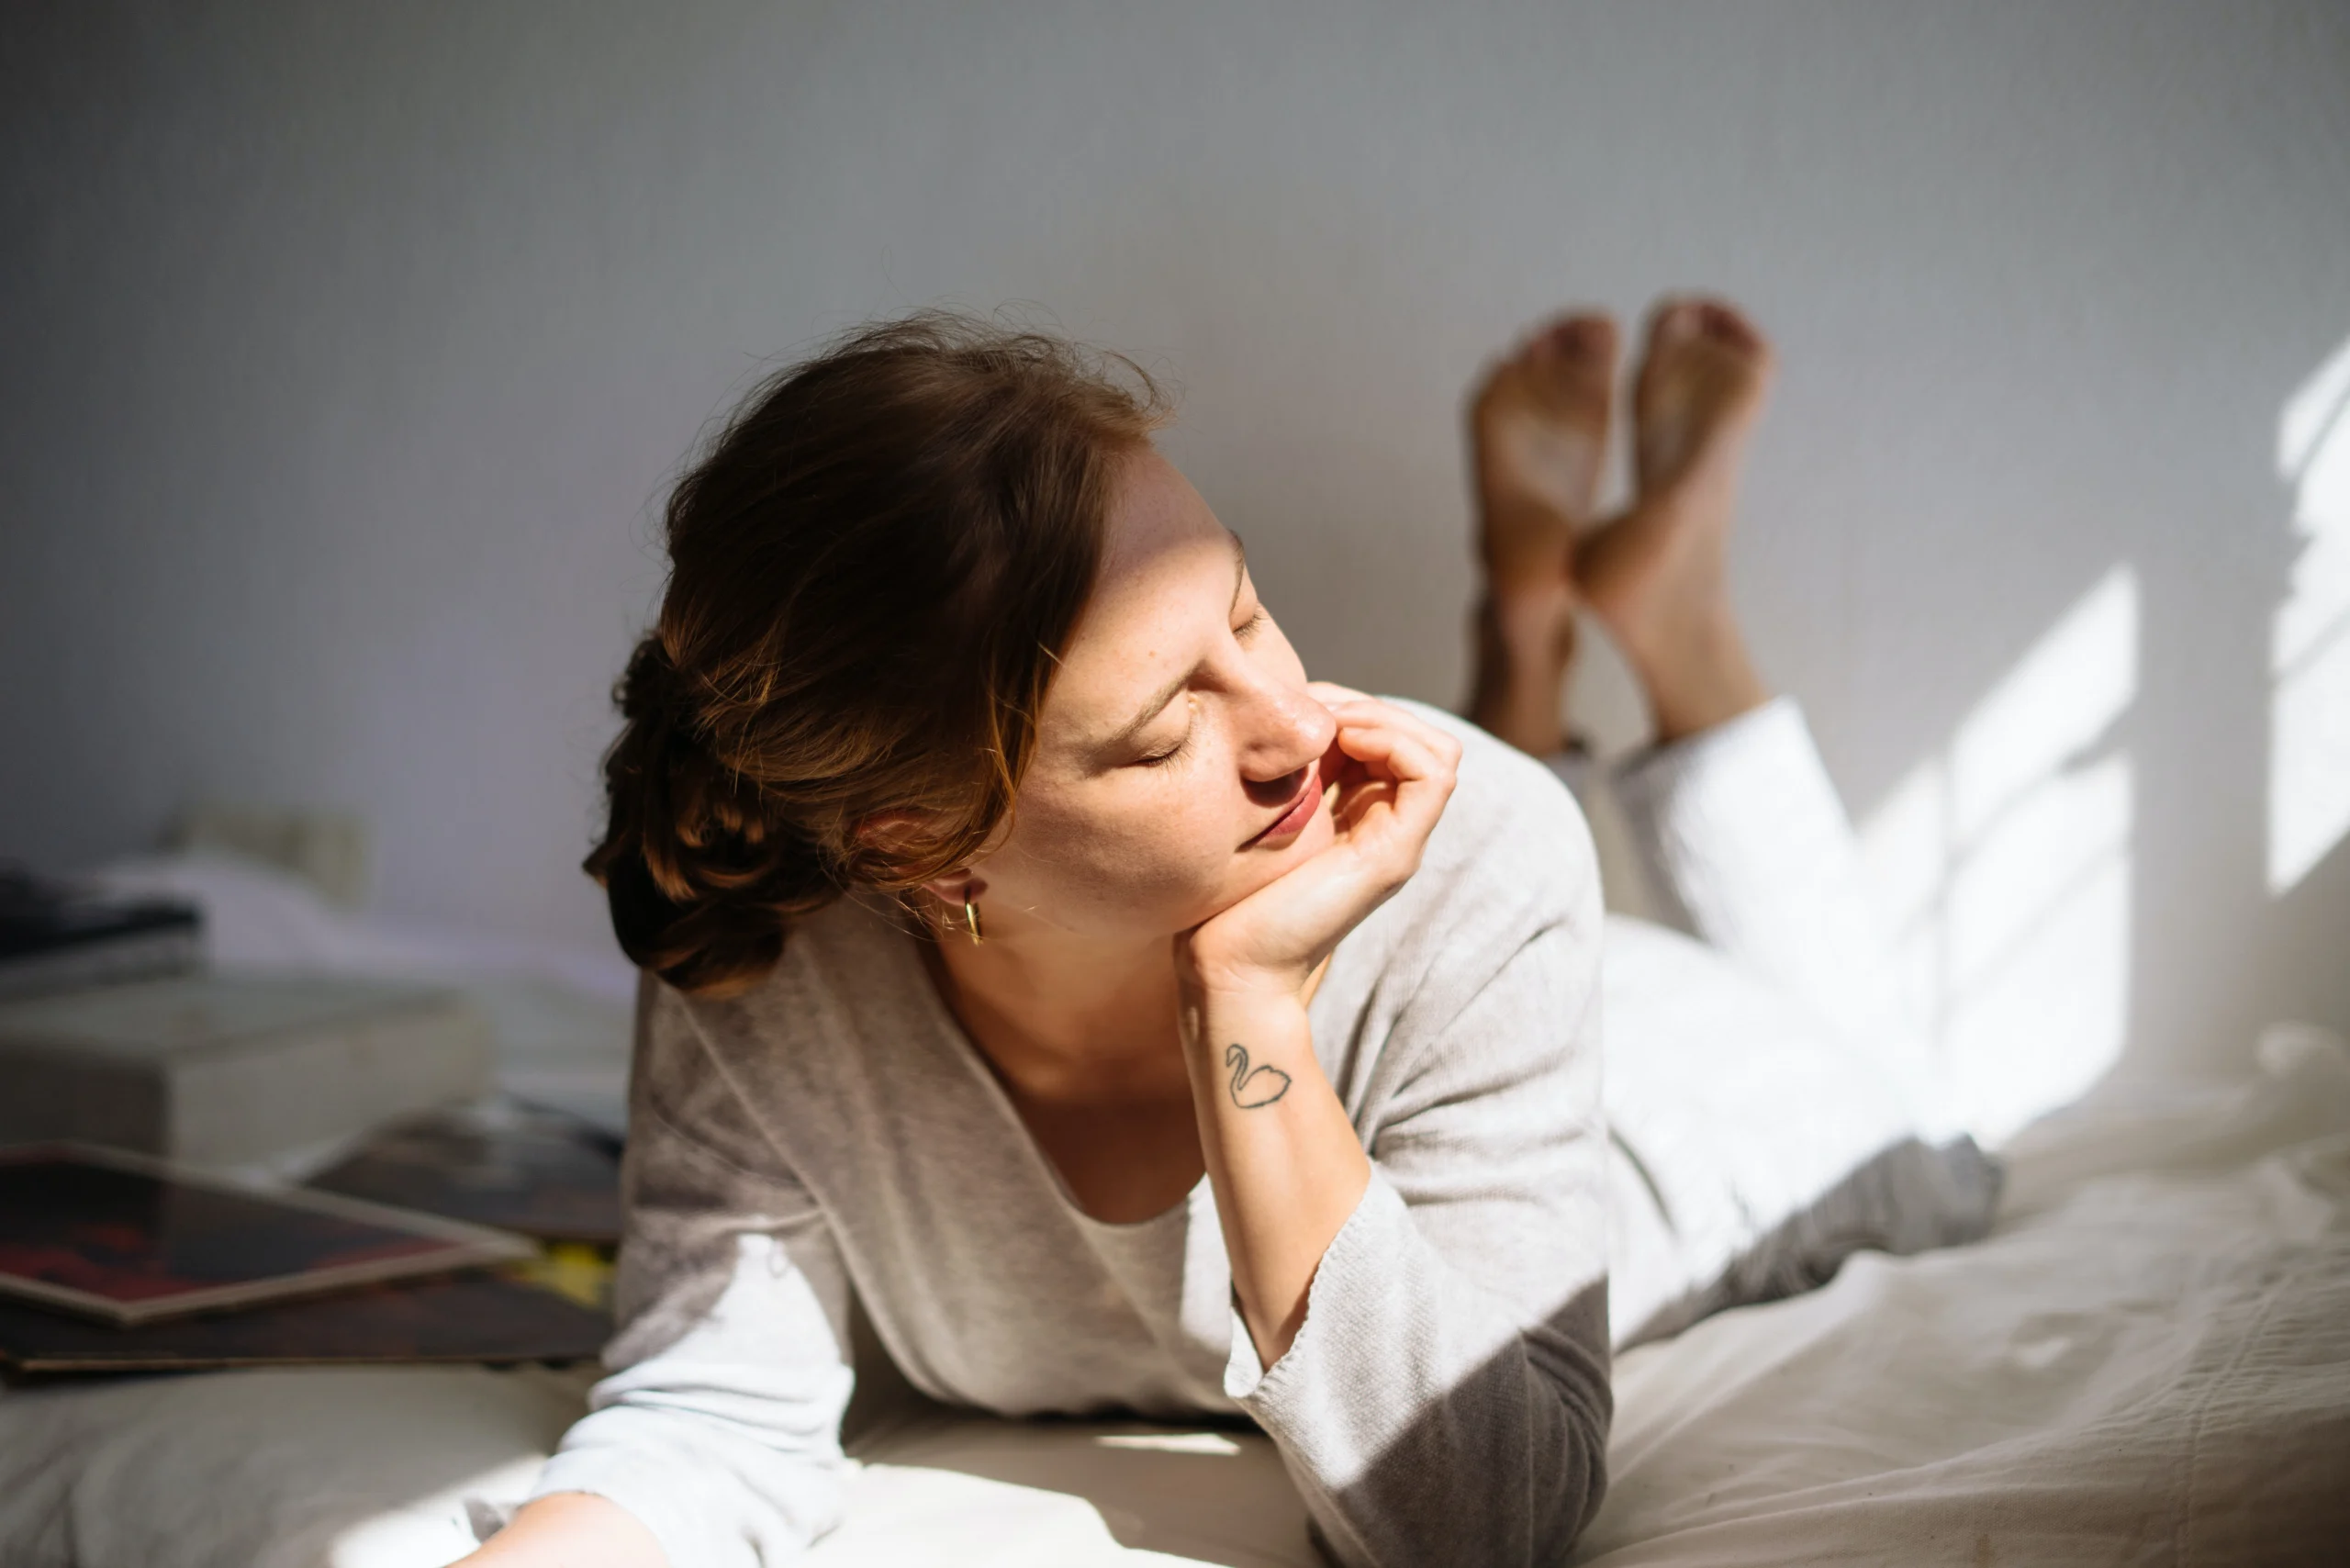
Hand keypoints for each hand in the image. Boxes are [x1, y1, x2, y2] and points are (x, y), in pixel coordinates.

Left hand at [1179, 689, 1460, 999]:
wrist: (1231, 963)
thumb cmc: (1230, 891)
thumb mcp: (1260, 810)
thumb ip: (1286, 771)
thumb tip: (1286, 709)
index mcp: (1359, 814)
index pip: (1392, 735)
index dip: (1352, 706)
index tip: (1297, 708)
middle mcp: (1387, 826)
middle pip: (1422, 737)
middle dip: (1369, 706)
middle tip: (1312, 711)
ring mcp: (1397, 842)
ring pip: (1437, 750)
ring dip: (1385, 719)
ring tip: (1330, 725)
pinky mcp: (1394, 855)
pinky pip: (1432, 775)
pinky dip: (1393, 741)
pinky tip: (1342, 742)